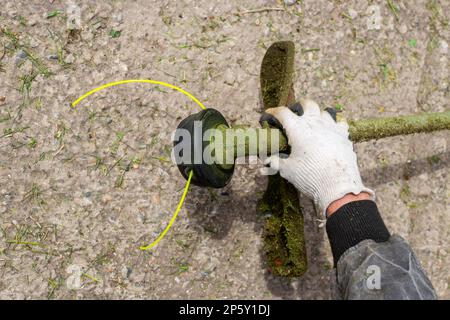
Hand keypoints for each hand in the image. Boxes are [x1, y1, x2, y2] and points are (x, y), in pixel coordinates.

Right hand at [262, 99, 374, 216]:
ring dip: (317, 115)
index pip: (282, 113)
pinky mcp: (344, 136)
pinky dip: (335, 125)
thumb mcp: (287, 170)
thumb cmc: (309, 176)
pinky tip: (332, 132)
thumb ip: (276, 162)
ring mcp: (332, 128)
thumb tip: (268, 161)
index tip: (268, 115)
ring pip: (325, 112)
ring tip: (313, 124)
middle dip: (299, 106)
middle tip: (295, 114)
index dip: (273, 112)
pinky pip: (340, 123)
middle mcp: (315, 123)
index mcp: (298, 129)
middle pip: (307, 104)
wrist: (337, 186)